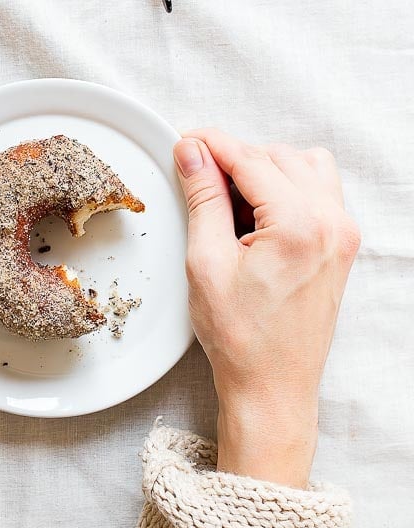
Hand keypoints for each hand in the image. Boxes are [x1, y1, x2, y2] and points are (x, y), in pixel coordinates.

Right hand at [173, 129, 359, 487]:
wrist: (272, 386)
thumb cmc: (240, 337)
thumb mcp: (206, 262)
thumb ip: (203, 198)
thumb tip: (193, 153)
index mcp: (299, 225)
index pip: (251, 160)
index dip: (213, 144)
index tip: (185, 140)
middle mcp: (331, 223)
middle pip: (280, 156)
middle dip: (237, 158)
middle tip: (198, 176)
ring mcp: (342, 235)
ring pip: (306, 167)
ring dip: (266, 170)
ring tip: (230, 200)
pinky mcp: (342, 247)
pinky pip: (319, 193)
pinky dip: (288, 190)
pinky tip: (256, 217)